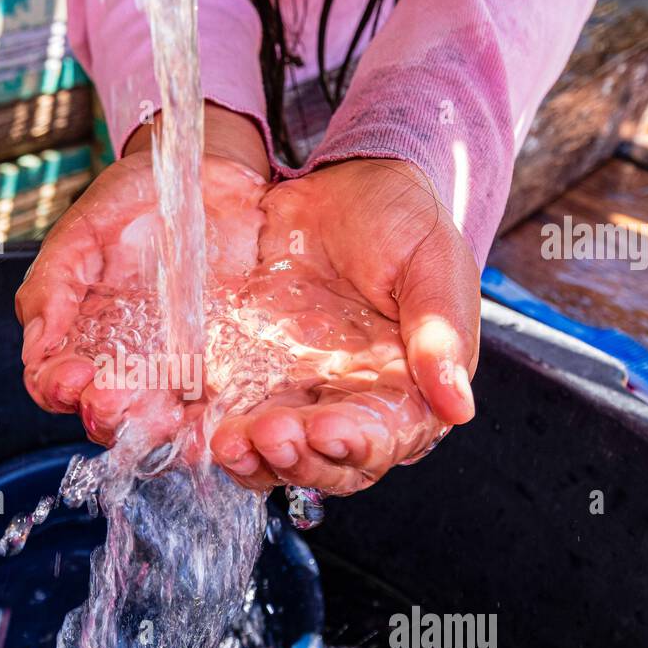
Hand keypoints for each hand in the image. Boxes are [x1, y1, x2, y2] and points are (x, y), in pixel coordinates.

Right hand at [15, 105, 269, 444]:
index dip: (56, 389)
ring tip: (160, 415)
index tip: (70, 375)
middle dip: (106, 417)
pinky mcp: (223, 365)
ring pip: (157, 423)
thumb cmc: (139, 197)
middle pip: (105, 416)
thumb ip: (54, 283)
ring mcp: (174, 367)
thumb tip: (36, 344)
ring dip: (154, 430)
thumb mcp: (85, 228)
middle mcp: (123, 361)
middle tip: (114, 398)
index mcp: (80, 334)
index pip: (54, 384)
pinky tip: (206, 419)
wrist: (210, 174)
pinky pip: (213, 408)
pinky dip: (207, 423)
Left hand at [210, 158, 480, 493]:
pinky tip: (191, 430)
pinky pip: (226, 418)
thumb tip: (457, 407)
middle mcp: (346, 406)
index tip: (330, 432)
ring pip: (273, 454)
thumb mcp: (432, 261)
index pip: (384, 437)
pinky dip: (209, 432)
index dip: (358, 444)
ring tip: (229, 443)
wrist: (340, 185)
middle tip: (270, 435)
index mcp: (404, 391)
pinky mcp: (246, 378)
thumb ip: (441, 331)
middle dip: (298, 459)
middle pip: (325, 462)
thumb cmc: (401, 222)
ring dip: (252, 459)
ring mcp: (293, 396)